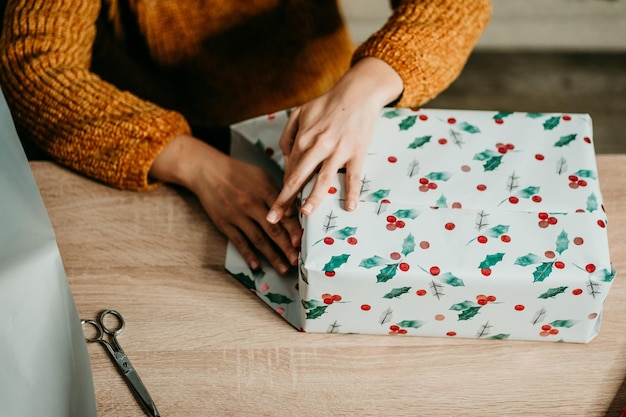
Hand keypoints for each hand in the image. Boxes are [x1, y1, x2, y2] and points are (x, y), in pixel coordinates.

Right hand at [150, 134, 300, 273]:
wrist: (207, 170)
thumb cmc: (238, 173)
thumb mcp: (262, 176)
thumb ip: (278, 193)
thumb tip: (295, 212)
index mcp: (264, 190)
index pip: (283, 213)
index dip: (293, 230)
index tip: (301, 242)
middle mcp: (251, 203)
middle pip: (273, 229)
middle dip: (286, 247)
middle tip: (296, 260)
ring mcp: (237, 215)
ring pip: (258, 239)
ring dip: (272, 256)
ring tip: (283, 268)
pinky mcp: (224, 223)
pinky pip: (238, 241)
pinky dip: (248, 254)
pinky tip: (257, 265)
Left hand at [266, 57, 402, 224]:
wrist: (357, 93)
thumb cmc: (328, 104)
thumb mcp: (300, 113)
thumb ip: (288, 135)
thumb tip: (285, 158)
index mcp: (303, 139)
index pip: (290, 170)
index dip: (283, 190)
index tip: (276, 208)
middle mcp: (318, 146)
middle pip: (298, 178)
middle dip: (285, 200)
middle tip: (274, 219)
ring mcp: (338, 151)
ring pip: (323, 179)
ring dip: (313, 198)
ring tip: (304, 213)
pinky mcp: (356, 152)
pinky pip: (353, 176)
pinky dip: (352, 192)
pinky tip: (349, 207)